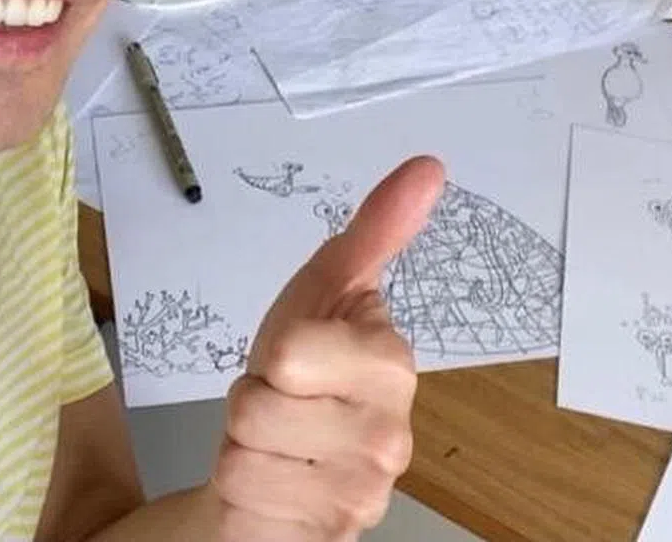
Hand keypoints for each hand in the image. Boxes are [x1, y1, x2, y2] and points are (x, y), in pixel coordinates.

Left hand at [209, 156, 445, 541]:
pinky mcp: (332, 533)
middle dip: (254, 400)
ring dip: (245, 445)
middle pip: (261, 405)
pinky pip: (243, 499)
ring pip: (246, 452)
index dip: (277, 352)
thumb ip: (376, 228)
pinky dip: (244, 490)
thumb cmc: (300, 367)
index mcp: (391, 362)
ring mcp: (364, 493)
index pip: (292, 351)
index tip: (300, 355)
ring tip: (278, 440)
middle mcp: (392, 434)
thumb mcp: (324, 286)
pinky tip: (278, 481)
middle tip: (285, 400)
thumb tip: (428, 167)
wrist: (280, 451)